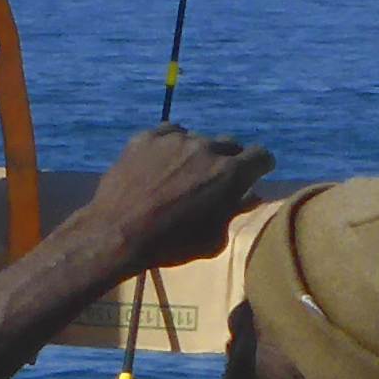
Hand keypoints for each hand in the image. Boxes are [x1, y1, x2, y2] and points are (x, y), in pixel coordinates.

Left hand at [79, 128, 270, 274]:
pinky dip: (170, 146)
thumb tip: (251, 195)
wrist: (117, 233)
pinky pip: (169, 133)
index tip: (252, 174)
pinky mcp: (148, 136)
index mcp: (231, 173)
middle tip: (212, 179)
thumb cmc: (171, 244)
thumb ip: (235, 212)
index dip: (259, 166)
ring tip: (179, 174)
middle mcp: (207, 148)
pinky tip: (159, 164)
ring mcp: (176, 139)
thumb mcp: (213, 239)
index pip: (261, 155)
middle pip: (230, 144)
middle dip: (228, 160)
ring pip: (197, 139)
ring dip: (196, 153)